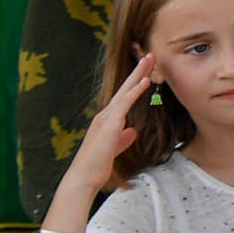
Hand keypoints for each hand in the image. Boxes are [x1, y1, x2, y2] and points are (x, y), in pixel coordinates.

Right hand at [60, 54, 155, 193]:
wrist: (84, 177)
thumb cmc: (97, 165)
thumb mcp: (114, 149)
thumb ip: (123, 138)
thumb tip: (132, 131)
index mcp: (108, 120)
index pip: (125, 96)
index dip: (135, 82)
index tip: (147, 69)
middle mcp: (106, 115)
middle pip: (125, 88)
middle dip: (138, 71)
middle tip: (149, 54)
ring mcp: (106, 118)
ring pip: (125, 91)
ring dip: (138, 74)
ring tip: (149, 59)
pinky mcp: (109, 124)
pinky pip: (124, 103)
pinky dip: (135, 91)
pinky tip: (144, 81)